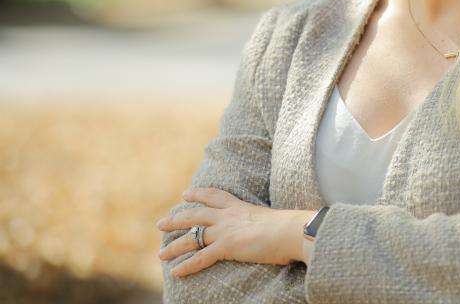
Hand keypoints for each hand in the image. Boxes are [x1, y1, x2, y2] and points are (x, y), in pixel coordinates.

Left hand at [157, 187, 316, 277]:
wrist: (291, 231)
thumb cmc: (288, 227)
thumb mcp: (271, 219)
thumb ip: (262, 223)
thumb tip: (270, 229)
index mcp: (240, 206)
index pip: (214, 195)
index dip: (198, 194)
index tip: (185, 194)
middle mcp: (228, 216)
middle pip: (195, 214)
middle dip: (176, 219)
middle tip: (161, 224)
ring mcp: (225, 231)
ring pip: (192, 237)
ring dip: (174, 246)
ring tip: (161, 253)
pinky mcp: (226, 247)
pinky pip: (200, 258)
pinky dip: (187, 265)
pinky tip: (176, 271)